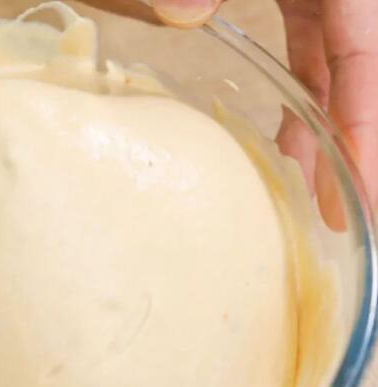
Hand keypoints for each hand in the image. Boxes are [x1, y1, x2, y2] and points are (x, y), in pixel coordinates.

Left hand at [109, 0, 377, 221]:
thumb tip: (179, 16)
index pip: (363, 60)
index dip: (365, 128)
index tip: (357, 192)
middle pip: (354, 79)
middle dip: (344, 147)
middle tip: (335, 216)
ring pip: (327, 73)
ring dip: (315, 130)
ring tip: (301, 192)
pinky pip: (304, 54)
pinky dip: (293, 98)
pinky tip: (280, 141)